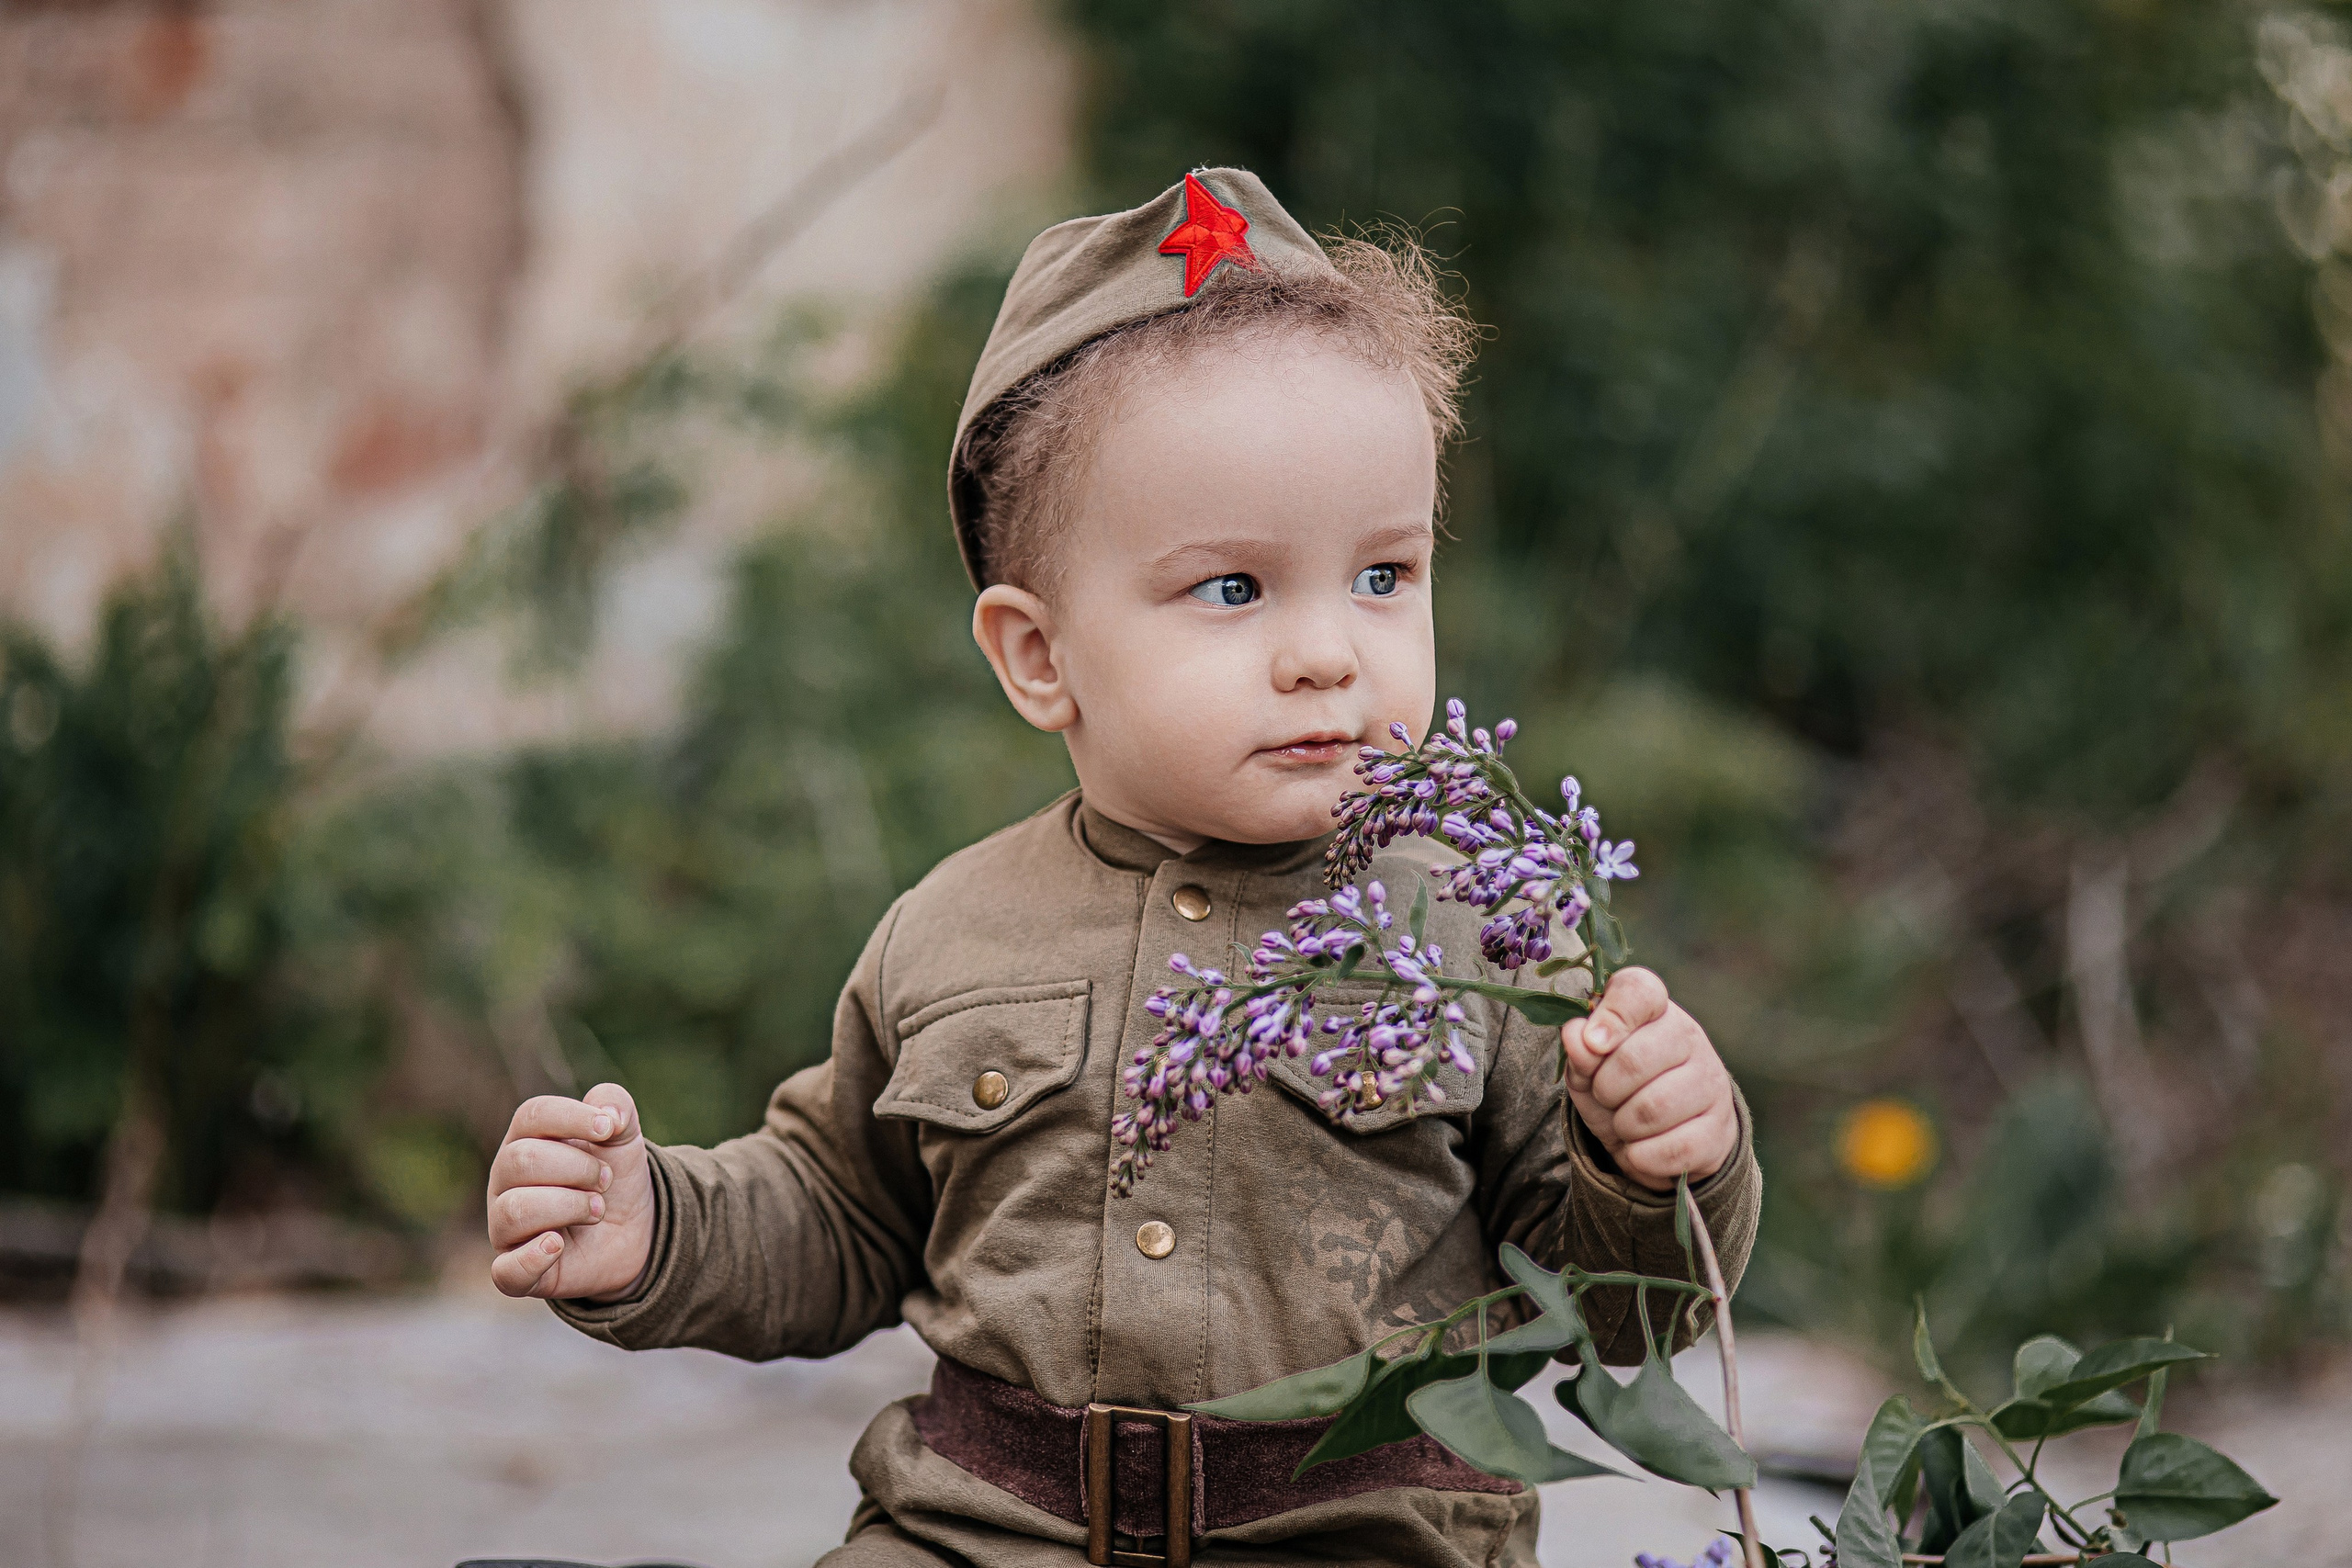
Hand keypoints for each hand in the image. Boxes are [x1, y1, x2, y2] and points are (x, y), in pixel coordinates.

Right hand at [486, 1082, 654, 1299]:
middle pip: (523, 1160)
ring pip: (515, 1209)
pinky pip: (506, 1270)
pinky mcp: (517, 1271)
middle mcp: (505, 1182)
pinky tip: (557, 1244)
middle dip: (578, 1168)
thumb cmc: (614, 1177)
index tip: (609, 1129)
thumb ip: (615, 1103)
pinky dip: (531, 1259)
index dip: (573, 1118)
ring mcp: (505, 1228)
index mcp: (525, 1141)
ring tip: (597, 1211)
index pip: (532, 1115)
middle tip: (605, 1181)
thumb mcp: (623, 1134)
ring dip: (570, 1206)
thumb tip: (608, 1114)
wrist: (634, 1231)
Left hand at [1560, 968, 1738, 1192]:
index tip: (1593, 1043)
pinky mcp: (1721, 1128)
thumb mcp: (1590, 1068)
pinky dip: (1643, 1157)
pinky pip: (1673, 1148)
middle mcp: (1690, 1037)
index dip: (1612, 1016)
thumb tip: (1576, 1036)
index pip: (1639, 991)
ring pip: (1652, 1108)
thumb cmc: (1619, 1089)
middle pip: (1634, 1060)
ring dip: (1622, 1126)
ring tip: (1624, 1124)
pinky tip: (1641, 1149)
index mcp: (1655, 1011)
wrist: (1663, 1136)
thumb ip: (1580, 1050)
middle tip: (1605, 1097)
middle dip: (1604, 1089)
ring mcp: (1711, 1082)